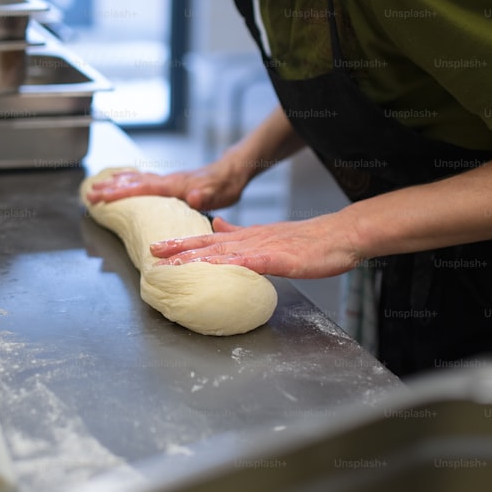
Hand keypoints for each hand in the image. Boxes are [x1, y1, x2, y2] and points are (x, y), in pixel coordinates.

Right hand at [85, 164, 246, 211]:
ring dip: (116, 183)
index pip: (142, 188)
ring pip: (137, 179)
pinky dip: (130, 180)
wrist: (233, 170)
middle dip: (110, 188)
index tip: (101, 196)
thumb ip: (205, 194)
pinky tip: (123, 181)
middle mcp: (168, 180)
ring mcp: (168, 179)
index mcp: (174, 185)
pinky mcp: (171, 182)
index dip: (121, 193)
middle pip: (133, 182)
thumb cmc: (226, 184)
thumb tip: (192, 196)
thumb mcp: (220, 193)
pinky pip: (144, 180)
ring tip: (97, 186)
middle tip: (89, 193)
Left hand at [150, 215, 362, 278]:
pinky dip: (239, 264)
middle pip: (209, 245)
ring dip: (201, 257)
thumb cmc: (306, 240)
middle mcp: (250, 240)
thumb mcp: (265, 234)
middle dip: (180, 249)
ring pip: (227, 253)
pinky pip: (258, 261)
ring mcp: (265, 248)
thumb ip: (238, 232)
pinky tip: (224, 267)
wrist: (338, 235)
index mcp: (246, 236)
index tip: (156, 247)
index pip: (207, 239)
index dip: (181, 243)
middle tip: (153, 253)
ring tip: (177, 263)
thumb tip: (215, 224)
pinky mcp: (283, 258)